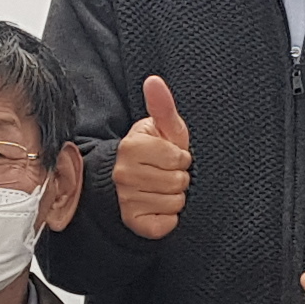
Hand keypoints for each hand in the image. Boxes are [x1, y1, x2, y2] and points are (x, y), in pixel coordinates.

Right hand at [116, 75, 191, 238]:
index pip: (179, 158)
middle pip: (178, 182)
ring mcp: (126, 199)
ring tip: (162, 189)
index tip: (170, 157)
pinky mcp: (132, 221)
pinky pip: (166, 224)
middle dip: (179, 178)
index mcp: (131, 147)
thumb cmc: (155, 151)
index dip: (181, 158)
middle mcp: (123, 173)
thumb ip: (162, 105)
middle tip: (166, 174)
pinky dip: (169, 218)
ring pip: (174, 202)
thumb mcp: (163, 128)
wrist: (131, 180)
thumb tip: (154, 80)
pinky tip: (158, 206)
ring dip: (175, 197)